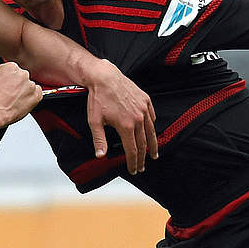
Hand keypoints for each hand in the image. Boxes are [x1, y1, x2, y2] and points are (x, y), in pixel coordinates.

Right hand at [0, 63, 40, 127]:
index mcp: (11, 67)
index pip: (12, 69)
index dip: (7, 77)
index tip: (6, 82)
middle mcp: (22, 74)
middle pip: (21, 77)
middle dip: (16, 84)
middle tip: (10, 93)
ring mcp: (30, 85)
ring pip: (29, 85)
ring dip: (24, 91)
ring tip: (15, 100)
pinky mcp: (36, 96)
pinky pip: (38, 93)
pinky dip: (32, 97)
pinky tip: (24, 102)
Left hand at [84, 59, 156, 174]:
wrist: (104, 77)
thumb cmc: (98, 98)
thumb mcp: (94, 121)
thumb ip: (99, 140)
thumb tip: (100, 156)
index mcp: (126, 125)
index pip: (132, 150)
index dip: (133, 162)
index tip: (133, 170)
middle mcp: (138, 118)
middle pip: (143, 144)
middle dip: (142, 158)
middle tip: (142, 167)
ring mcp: (144, 108)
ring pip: (151, 131)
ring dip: (152, 145)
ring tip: (153, 154)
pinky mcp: (145, 100)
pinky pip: (152, 116)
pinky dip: (152, 126)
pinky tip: (151, 132)